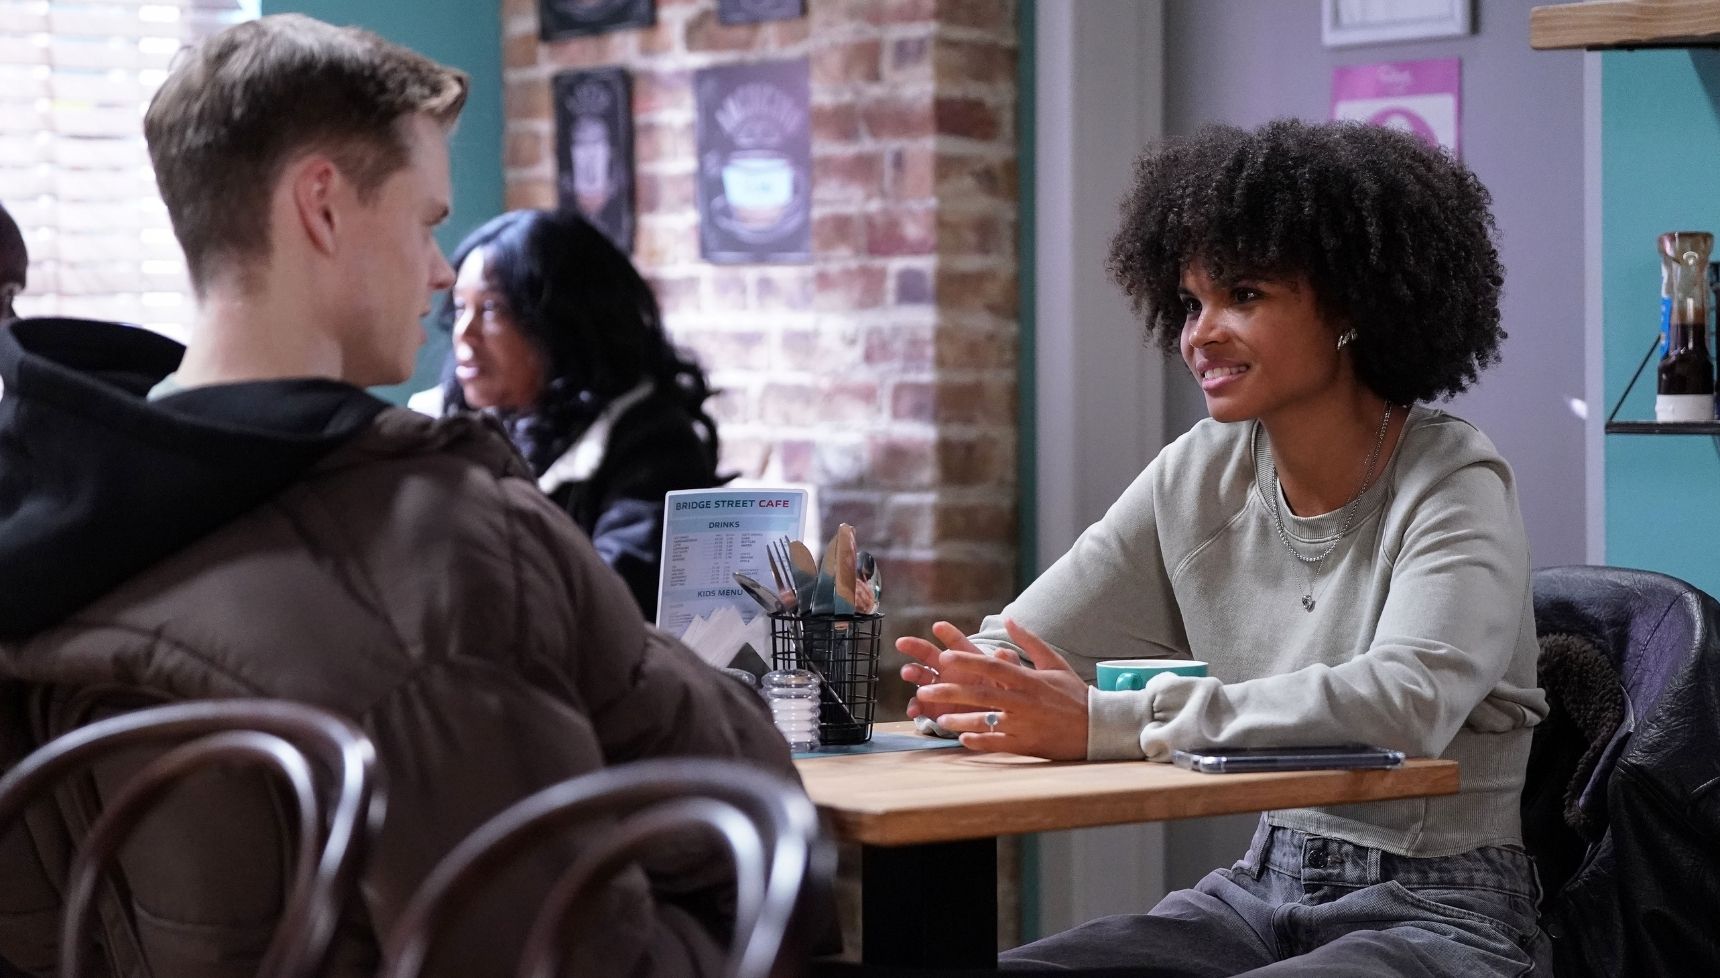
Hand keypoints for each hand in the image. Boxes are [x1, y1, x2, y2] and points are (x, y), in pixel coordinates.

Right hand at [897, 621, 1014, 722]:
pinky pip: (920, 706)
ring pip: (920, 676)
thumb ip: (1008, 666)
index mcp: (966, 659)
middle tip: (902, 643)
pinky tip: (913, 710)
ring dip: (912, 672)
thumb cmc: (1002, 694)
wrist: (994, 720)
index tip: (938, 626)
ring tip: (908, 673)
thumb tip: (1002, 652)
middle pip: (927, 653)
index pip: (957, 643)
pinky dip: (915, 707)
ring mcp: (938, 688)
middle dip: (914, 646)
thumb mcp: (1010, 679)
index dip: (948, 634)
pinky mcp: (933, 708)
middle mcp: (948, 670)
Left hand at [914, 618, 1089, 760]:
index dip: (968, 661)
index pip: (993, 666)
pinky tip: (962, 740)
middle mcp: (1024, 701)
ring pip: (985, 722)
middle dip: (951, 691)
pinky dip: (979, 742)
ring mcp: (1024, 725)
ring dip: (959, 720)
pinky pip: (998, 744)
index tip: (945, 656)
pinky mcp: (1027, 745)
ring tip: (938, 719)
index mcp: (1029, 680)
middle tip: (925, 689)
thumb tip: (1009, 619)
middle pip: (981, 694)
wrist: (1097, 727)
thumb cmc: (1073, 694)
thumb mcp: (1055, 663)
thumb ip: (1029, 642)